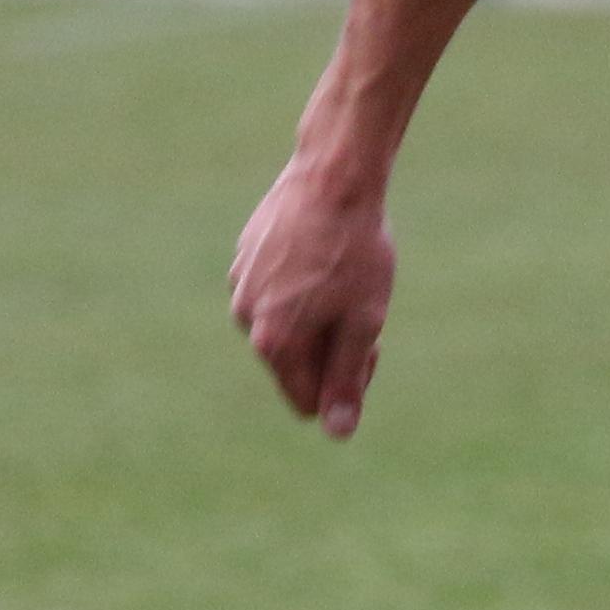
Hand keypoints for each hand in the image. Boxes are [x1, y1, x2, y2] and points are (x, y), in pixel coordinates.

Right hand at [230, 155, 394, 436]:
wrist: (333, 175)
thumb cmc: (356, 250)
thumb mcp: (364, 323)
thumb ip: (347, 381)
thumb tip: (337, 434)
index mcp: (274, 343)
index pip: (307, 401)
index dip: (344, 384)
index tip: (368, 346)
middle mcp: (246, 318)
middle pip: (291, 364)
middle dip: (327, 350)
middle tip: (360, 309)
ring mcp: (240, 284)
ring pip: (282, 326)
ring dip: (312, 317)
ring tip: (339, 275)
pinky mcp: (243, 256)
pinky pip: (273, 291)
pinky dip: (297, 286)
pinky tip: (321, 253)